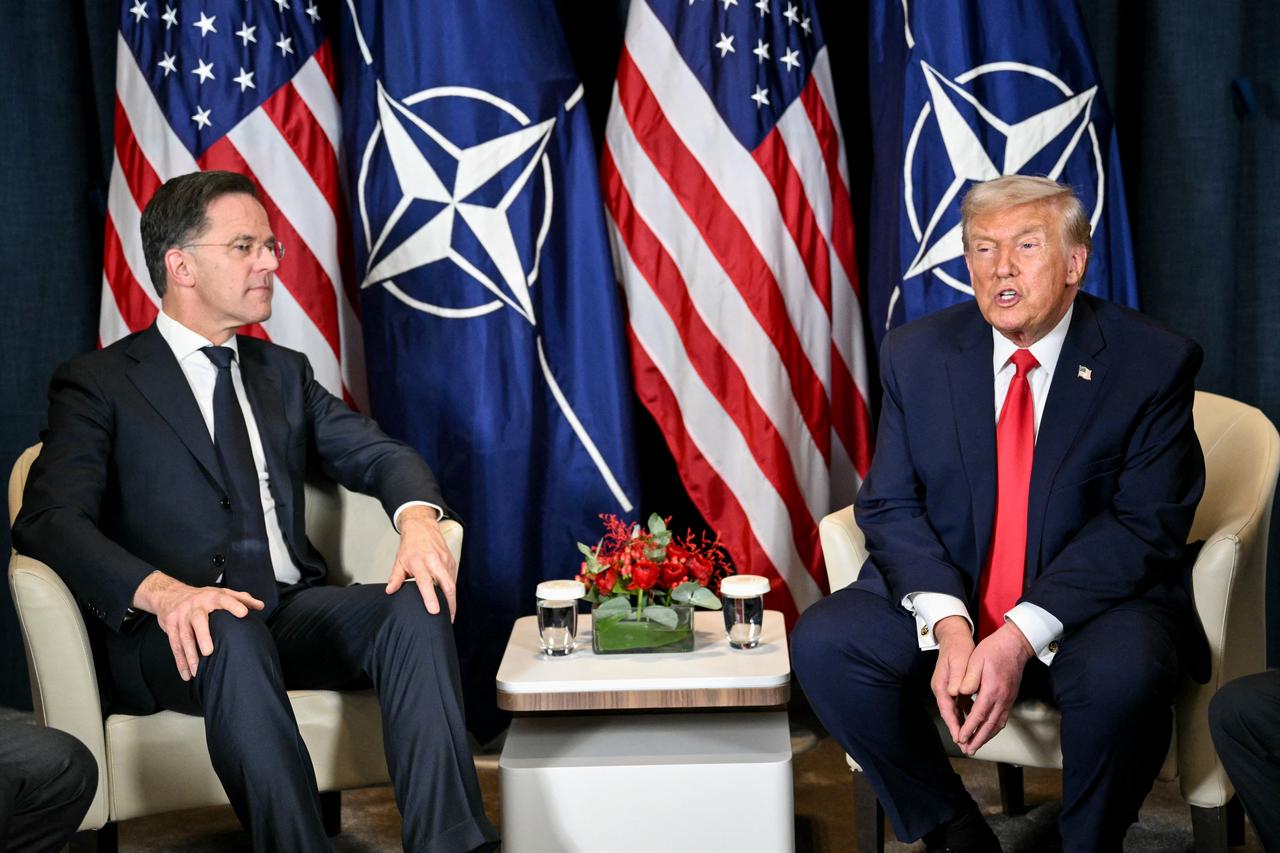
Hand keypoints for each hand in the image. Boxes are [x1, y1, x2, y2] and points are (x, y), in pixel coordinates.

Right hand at [132, 571, 263, 680]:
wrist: (169, 594)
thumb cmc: (202, 596)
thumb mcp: (221, 593)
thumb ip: (242, 599)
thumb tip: (261, 606)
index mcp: (211, 596)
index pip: (224, 599)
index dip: (234, 605)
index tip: (244, 613)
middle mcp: (195, 606)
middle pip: (198, 620)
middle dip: (203, 636)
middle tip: (209, 652)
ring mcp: (180, 617)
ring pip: (184, 637)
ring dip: (190, 656)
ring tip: (198, 671)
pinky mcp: (170, 627)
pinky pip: (175, 646)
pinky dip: (181, 662)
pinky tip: (187, 675)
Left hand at [386, 506, 456, 619]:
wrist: (422, 526)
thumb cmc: (410, 545)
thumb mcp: (399, 561)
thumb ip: (396, 577)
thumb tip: (390, 591)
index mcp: (419, 562)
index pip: (426, 583)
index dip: (430, 598)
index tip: (434, 611)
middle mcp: (434, 561)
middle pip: (447, 585)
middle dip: (450, 604)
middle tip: (448, 618)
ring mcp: (445, 561)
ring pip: (452, 583)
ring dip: (452, 599)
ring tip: (449, 612)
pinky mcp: (451, 561)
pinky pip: (453, 578)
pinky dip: (451, 589)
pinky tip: (449, 598)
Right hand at [931, 615, 975, 744]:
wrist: (954, 636)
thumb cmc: (957, 648)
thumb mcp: (958, 661)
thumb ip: (957, 678)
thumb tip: (955, 692)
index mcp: (942, 685)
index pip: (947, 711)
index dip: (954, 726)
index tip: (961, 738)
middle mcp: (943, 690)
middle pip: (951, 715)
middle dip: (959, 732)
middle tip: (967, 747)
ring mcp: (948, 689)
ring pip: (957, 712)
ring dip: (965, 725)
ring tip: (973, 740)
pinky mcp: (955, 688)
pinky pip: (962, 706)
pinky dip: (969, 714)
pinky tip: (977, 721)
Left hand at [953, 621, 1034, 755]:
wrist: (1016, 644)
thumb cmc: (994, 650)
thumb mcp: (976, 660)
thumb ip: (968, 678)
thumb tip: (961, 693)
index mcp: (992, 690)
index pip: (979, 714)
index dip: (969, 728)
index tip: (961, 738)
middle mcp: (1002, 698)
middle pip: (990, 725)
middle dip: (978, 740)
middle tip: (968, 751)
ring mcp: (1008, 699)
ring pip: (998, 724)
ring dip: (987, 737)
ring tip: (976, 747)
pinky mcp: (1010, 698)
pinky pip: (1003, 718)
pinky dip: (994, 728)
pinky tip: (988, 732)